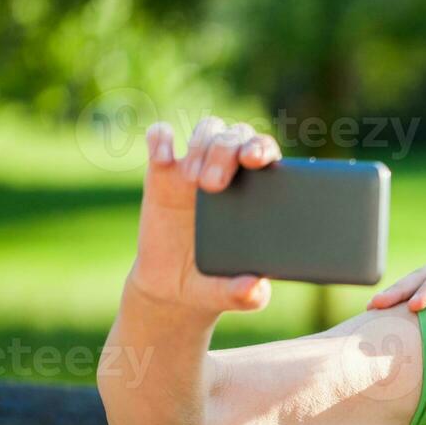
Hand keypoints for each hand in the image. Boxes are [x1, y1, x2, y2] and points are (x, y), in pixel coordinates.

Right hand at [127, 116, 283, 316]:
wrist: (174, 288)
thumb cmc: (216, 284)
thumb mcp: (234, 295)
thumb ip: (248, 294)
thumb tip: (255, 288)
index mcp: (257, 192)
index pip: (265, 152)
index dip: (261, 147)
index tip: (254, 160)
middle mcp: (230, 173)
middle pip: (235, 135)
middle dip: (225, 151)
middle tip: (213, 185)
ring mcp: (195, 169)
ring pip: (206, 129)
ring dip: (200, 145)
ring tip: (192, 181)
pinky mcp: (161, 173)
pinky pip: (160, 137)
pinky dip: (159, 137)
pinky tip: (162, 156)